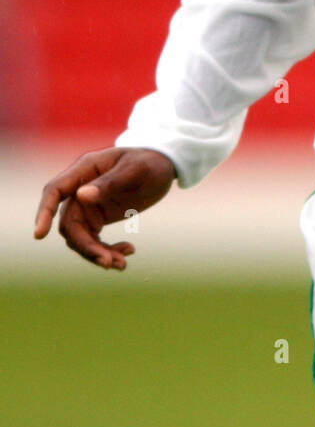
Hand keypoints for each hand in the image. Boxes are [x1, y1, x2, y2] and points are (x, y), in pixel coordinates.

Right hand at [34, 147, 176, 269]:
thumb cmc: (150, 162)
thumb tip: (81, 195)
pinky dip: (107, 250)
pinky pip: (93, 240)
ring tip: (122, 264)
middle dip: (86, 247)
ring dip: (97, 253)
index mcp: (85, 169)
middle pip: (69, 224)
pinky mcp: (97, 217)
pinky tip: (128, 250)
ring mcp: (88, 205)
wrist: (163, 166)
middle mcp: (80, 188)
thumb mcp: (136, 170)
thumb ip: (111, 182)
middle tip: (108, 263)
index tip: (39, 235)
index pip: (55, 191)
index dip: (44, 212)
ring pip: (80, 237)